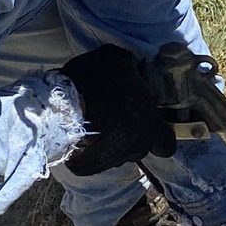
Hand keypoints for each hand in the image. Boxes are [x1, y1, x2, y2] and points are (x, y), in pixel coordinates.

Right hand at [57, 46, 175, 175]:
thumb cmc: (94, 81)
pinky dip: (90, 153)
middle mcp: (135, 147)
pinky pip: (94, 162)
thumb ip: (131, 67)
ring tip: (96, 126)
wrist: (59, 104)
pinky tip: (81, 137)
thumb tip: (132, 69)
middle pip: (140, 148)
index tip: (149, 123)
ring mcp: (112, 160)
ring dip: (111, 144)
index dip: (160, 136)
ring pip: (118, 156)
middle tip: (118, 118)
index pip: (167, 145)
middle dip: (132, 136)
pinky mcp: (88, 166)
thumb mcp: (117, 58)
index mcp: (149, 123)